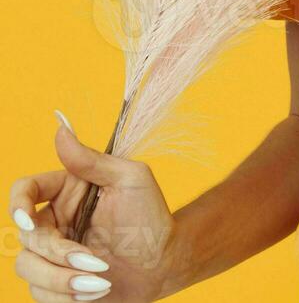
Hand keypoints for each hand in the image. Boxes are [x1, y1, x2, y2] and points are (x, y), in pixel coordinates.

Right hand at [8, 112, 179, 302]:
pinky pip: (39, 292)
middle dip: (60, 254)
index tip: (28, 221)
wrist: (165, 262)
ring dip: (62, 280)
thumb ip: (92, 160)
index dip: (17, 205)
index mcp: (66, 191)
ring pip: (28, 267)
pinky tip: (96, 293)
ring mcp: (51, 252)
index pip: (25, 190)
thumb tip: (61, 129)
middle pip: (27, 236)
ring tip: (101, 282)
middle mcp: (53, 221)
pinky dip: (64, 297)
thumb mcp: (130, 179)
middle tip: (97, 263)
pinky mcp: (54, 281)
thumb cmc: (152, 217)